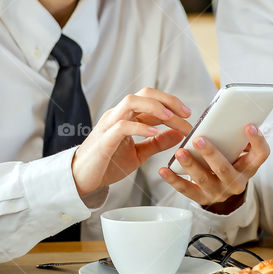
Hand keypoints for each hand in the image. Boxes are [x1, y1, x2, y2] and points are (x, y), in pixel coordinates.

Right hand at [71, 88, 192, 197]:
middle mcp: (118, 115)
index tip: (189, 116)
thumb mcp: (139, 153)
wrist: (82, 179)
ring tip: (171, 118)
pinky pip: (122, 126)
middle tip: (186, 114)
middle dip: (168, 100)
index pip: (152, 100)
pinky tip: (154, 132)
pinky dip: (140, 127)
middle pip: (144, 93)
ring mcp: (109, 124)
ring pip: (131, 101)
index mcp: (127, 116)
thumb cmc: (108, 163)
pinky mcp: (104, 139)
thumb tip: (178, 134)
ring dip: (154, 107)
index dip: (173, 104)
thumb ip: (157, 142)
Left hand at [158, 124, 269, 214]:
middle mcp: (236, 182)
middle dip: (211, 153)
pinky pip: (186, 189)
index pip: (261, 154)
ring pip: (204, 179)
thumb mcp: (240, 151)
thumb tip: (233, 112)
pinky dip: (173, 179)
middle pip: (225, 168)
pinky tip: (163, 170)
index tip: (249, 125)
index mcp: (249, 167)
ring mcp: (218, 192)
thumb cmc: (231, 161)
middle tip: (198, 139)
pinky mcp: (201, 198)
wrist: (223, 189)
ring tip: (180, 151)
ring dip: (190, 165)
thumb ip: (237, 136)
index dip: (257, 140)